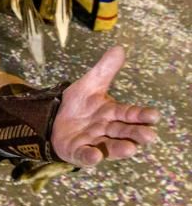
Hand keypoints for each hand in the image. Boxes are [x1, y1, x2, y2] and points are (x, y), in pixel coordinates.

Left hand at [51, 46, 158, 166]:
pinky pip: (86, 156)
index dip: (141, 115)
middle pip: (125, 132)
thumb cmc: (79, 105)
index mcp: (113, 113)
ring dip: (120, 149)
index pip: (130, 114)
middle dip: (137, 134)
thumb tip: (119, 48)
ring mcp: (94, 142)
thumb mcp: (90, 84)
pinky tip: (95, 156)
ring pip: (111, 147)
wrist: (53, 119)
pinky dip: (91, 157)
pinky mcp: (79, 152)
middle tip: (149, 135)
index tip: (154, 115)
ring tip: (130, 148)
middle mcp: (108, 130)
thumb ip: (105, 69)